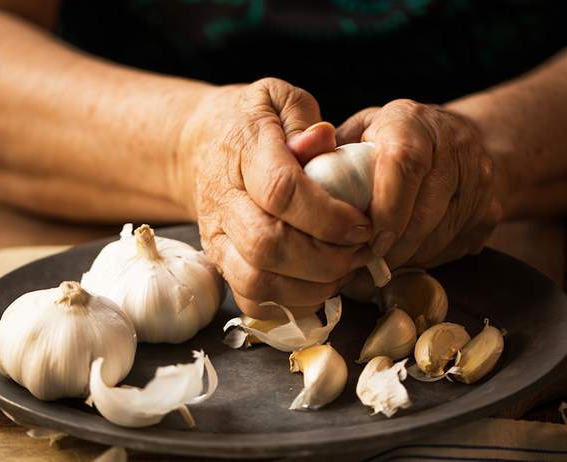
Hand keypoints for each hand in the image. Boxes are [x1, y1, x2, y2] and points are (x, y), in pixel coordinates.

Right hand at [179, 78, 373, 318]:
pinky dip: (290, 303)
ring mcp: (217, 237)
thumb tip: (324, 141)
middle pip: (268, 245)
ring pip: (257, 281)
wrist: (203, 145)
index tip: (363, 224)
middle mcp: (223, 201)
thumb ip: (304, 119)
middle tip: (361, 251)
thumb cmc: (253, 120)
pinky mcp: (220, 263)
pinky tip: (319, 284)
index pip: (281, 192)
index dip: (328, 216)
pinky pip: (251, 300)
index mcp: (242, 152)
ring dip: (311, 286)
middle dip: (325, 258)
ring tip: (344, 269)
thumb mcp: (279, 99)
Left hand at [337, 99, 505, 270]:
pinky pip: (455, 247)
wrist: (463, 142)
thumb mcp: (360, 132)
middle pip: (425, 210)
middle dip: (391, 246)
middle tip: (363, 264)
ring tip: (378, 266)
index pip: (405, 164)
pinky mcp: (489, 210)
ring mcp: (478, 179)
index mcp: (411, 122)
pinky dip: (426, 260)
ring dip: (406, 258)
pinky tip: (404, 258)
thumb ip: (328, 153)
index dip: (386, 207)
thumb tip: (293, 174)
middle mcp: (453, 145)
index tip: (369, 239)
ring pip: (441, 235)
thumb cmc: (392, 141)